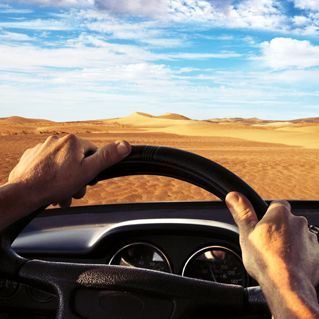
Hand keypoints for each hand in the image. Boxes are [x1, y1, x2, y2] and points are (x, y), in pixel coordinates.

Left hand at [7, 134, 130, 207]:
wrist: (24, 193)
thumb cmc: (56, 183)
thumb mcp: (88, 171)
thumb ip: (107, 157)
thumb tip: (125, 145)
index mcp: (73, 141)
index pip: (92, 152)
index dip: (92, 168)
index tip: (87, 180)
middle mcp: (57, 140)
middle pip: (76, 160)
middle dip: (77, 178)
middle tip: (73, 191)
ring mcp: (42, 148)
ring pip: (62, 165)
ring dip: (65, 181)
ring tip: (61, 194)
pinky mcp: (32, 157)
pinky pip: (48, 166)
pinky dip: (51, 177)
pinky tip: (49, 188)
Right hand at [225, 192, 318, 317]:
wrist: (287, 286)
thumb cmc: (265, 260)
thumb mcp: (246, 233)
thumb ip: (242, 212)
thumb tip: (233, 195)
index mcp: (280, 214)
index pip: (277, 204)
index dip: (269, 214)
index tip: (262, 225)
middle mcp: (298, 222)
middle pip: (287, 221)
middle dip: (280, 229)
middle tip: (267, 243)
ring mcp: (311, 238)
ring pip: (298, 236)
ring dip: (291, 242)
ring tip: (278, 256)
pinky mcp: (318, 254)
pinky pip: (307, 250)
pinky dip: (300, 255)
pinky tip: (289, 264)